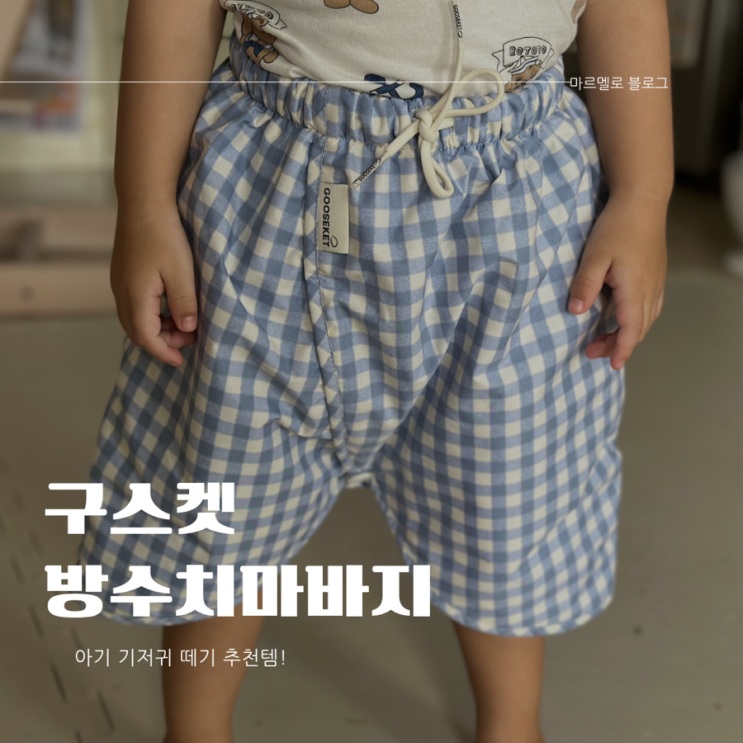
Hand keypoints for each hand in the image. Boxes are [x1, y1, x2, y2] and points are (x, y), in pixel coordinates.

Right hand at [110, 199, 197, 366]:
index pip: (146, 338)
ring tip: (184, 322)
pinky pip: (134, 305)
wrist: (143, 200)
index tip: (183, 360)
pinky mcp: (123, 273)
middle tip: (190, 338)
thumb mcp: (182, 272)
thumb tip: (187, 330)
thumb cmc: (164, 234)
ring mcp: (119, 282)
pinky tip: (171, 306)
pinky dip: (152, 314)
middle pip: (137, 332)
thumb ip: (184, 304)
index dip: (165, 352)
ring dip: (158, 328)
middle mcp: (121, 293)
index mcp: (135, 297)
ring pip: (134, 319)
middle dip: (163, 342)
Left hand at [567, 192, 667, 369]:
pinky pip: (650, 307)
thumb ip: (585, 285)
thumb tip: (575, 312)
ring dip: (627, 333)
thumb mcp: (594, 256)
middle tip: (592, 351)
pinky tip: (622, 318)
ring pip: (646, 319)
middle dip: (617, 344)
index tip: (612, 365)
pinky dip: (636, 320)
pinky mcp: (655, 275)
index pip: (631, 329)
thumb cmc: (616, 227)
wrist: (642, 201)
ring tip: (602, 339)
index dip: (621, 349)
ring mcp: (656, 282)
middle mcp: (650, 289)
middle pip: (638, 328)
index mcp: (635, 289)